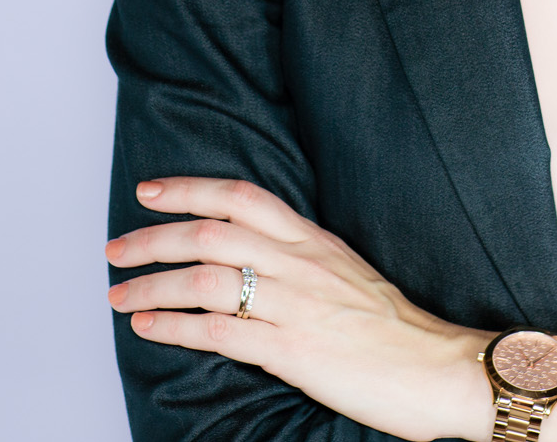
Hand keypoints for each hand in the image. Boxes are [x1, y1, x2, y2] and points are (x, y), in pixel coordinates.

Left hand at [106, 177, 492, 441]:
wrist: (441, 369)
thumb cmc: (398, 332)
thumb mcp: (348, 275)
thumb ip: (302, 262)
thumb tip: (253, 260)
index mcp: (315, 241)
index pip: (241, 196)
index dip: (189, 188)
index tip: (148, 191)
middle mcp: (302, 263)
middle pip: (211, 231)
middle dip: (153, 237)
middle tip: (116, 248)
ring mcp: (296, 304)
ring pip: (205, 278)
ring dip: (151, 284)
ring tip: (118, 294)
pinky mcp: (293, 349)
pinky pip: (217, 331)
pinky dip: (173, 326)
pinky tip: (148, 327)